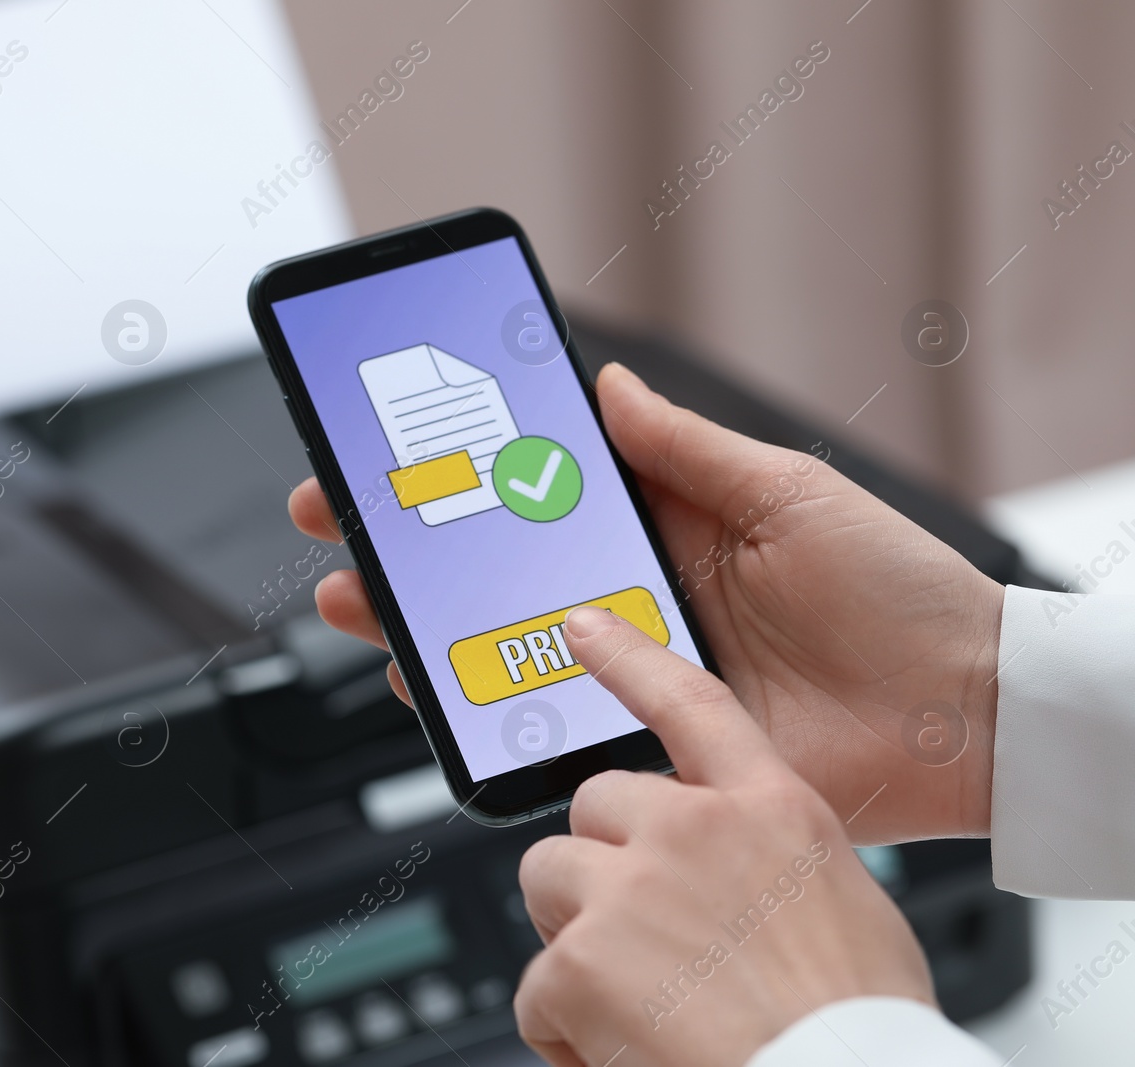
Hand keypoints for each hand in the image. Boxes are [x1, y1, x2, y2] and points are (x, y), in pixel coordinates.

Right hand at [287, 362, 1003, 841]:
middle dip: (406, 553)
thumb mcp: (786, 492)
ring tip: (360, 604)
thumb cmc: (895, 590)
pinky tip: (435, 692)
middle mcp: (634, 603)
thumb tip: (605, 382)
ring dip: (421, 630)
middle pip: (495, 576)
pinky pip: (550, 729)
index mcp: (662, 530)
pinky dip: (486, 713)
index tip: (386, 456)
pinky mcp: (648, 743)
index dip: (459, 480)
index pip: (536, 500)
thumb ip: (685, 449)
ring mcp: (635, 676)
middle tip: (335, 527)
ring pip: (503, 652)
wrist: (959, 710)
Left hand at [514, 607, 933, 1066]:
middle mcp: (695, 831)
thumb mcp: (841, 908)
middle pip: (594, 806)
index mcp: (773, 811)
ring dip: (574, 935)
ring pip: (549, 877)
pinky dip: (564, 1028)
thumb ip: (764, 863)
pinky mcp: (579, 959)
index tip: (584, 627)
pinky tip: (618, 1050)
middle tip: (642, 936)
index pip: (692, 704)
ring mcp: (630, 889)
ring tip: (632, 999)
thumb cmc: (855, 1025)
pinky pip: (535, 984)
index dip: (631, 659)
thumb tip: (724, 872)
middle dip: (602, 863)